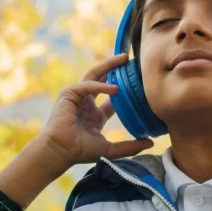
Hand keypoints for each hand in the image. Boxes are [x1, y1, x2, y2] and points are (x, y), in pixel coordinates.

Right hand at [37, 53, 154, 171]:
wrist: (60, 151)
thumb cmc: (80, 151)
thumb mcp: (110, 149)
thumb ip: (130, 146)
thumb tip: (151, 143)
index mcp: (94, 115)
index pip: (112, 98)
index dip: (124, 88)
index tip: (138, 81)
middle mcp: (86, 103)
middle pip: (102, 79)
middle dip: (114, 68)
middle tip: (129, 60)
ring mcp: (77, 97)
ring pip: (93, 75)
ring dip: (108, 66)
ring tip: (123, 59)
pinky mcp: (68, 94)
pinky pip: (87, 85)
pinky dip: (100, 85)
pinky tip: (114, 88)